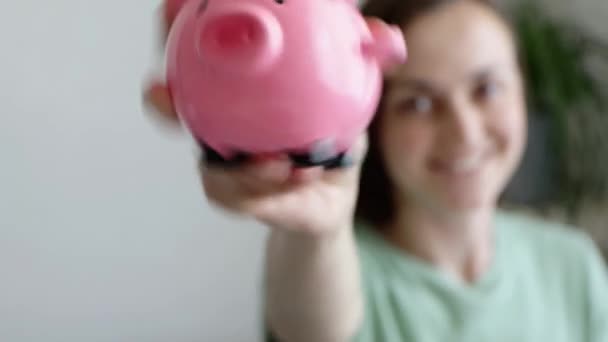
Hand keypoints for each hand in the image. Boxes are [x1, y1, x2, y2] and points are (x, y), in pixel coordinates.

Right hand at [142, 0, 367, 234]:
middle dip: (164, 102)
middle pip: (178, 113)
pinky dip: (267, 190)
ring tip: (276, 163)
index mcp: (240, 99)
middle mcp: (222, 130)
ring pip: (209, 169)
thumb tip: (386, 37)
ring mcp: (225, 169)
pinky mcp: (241, 202)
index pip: (202, 65)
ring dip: (237, 168)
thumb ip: (361, 67)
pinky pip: (241, 200)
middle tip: (166, 94)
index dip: (176, 37)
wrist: (331, 198)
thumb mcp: (352, 101)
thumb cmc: (333, 142)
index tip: (169, 12)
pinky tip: (299, 178)